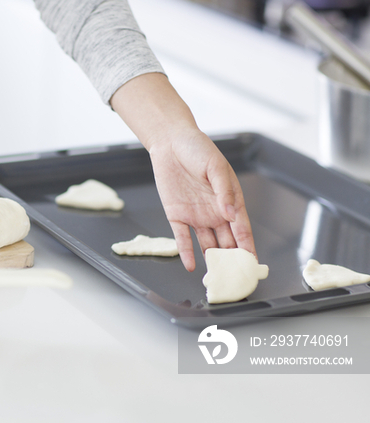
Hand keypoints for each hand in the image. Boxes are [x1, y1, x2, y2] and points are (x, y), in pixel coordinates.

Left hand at [110, 72, 255, 270]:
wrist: (170, 143)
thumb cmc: (198, 149)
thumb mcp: (215, 166)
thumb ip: (224, 191)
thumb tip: (231, 214)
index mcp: (230, 201)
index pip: (242, 230)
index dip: (248, 247)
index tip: (252, 264)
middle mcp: (216, 213)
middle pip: (227, 242)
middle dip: (232, 261)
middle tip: (235, 279)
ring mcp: (196, 216)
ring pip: (207, 244)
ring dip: (211, 260)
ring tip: (215, 278)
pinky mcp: (177, 215)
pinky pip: (183, 238)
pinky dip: (186, 252)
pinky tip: (191, 266)